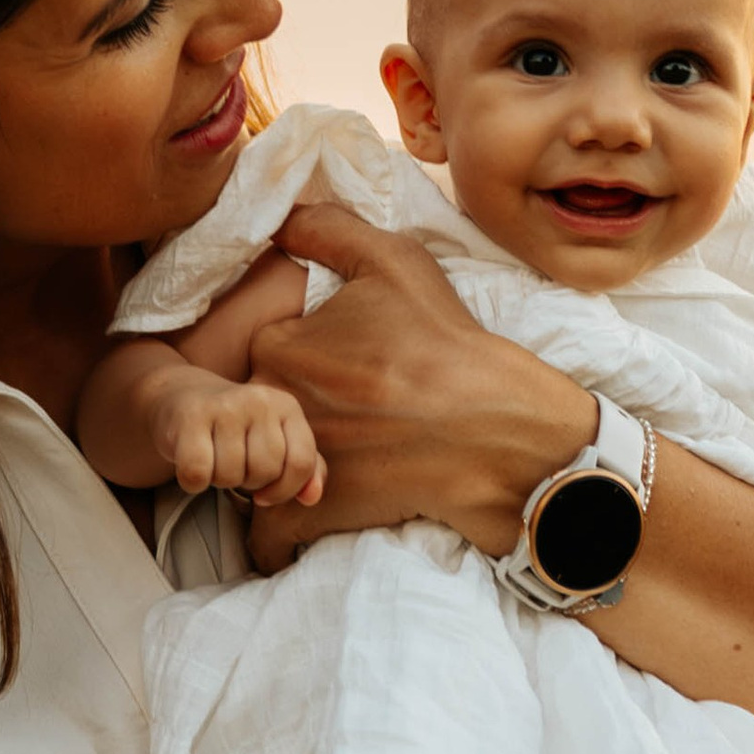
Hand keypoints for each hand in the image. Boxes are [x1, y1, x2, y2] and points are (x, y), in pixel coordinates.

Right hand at [155, 370, 325, 506]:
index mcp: (287, 406)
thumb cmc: (236, 429)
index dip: (284, 490)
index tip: (264, 494)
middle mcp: (259, 400)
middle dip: (248, 482)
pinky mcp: (191, 417)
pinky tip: (193, 466)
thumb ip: (303, 470)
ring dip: (219, 481)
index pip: (302, 463)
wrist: (183, 396)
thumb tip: (311, 498)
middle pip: (265, 471)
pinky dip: (192, 482)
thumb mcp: (277, 441)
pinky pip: (197, 473)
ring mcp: (225, 406)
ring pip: (230, 475)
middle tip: (234, 467)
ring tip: (214, 461)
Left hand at [246, 205, 594, 557]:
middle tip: (332, 416)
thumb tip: (279, 216)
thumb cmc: (448, 347)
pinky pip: (268, 536)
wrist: (500, 431)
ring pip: (254, 470)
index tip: (328, 365)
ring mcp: (292, 465)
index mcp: (281, 348)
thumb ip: (327, 229)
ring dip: (270, 471)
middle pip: (253, 414)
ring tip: (318, 462)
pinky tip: (300, 519)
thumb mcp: (395, 264)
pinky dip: (275, 536)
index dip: (291, 355)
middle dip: (275, 416)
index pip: (258, 350)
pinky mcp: (315, 516)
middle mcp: (277, 409)